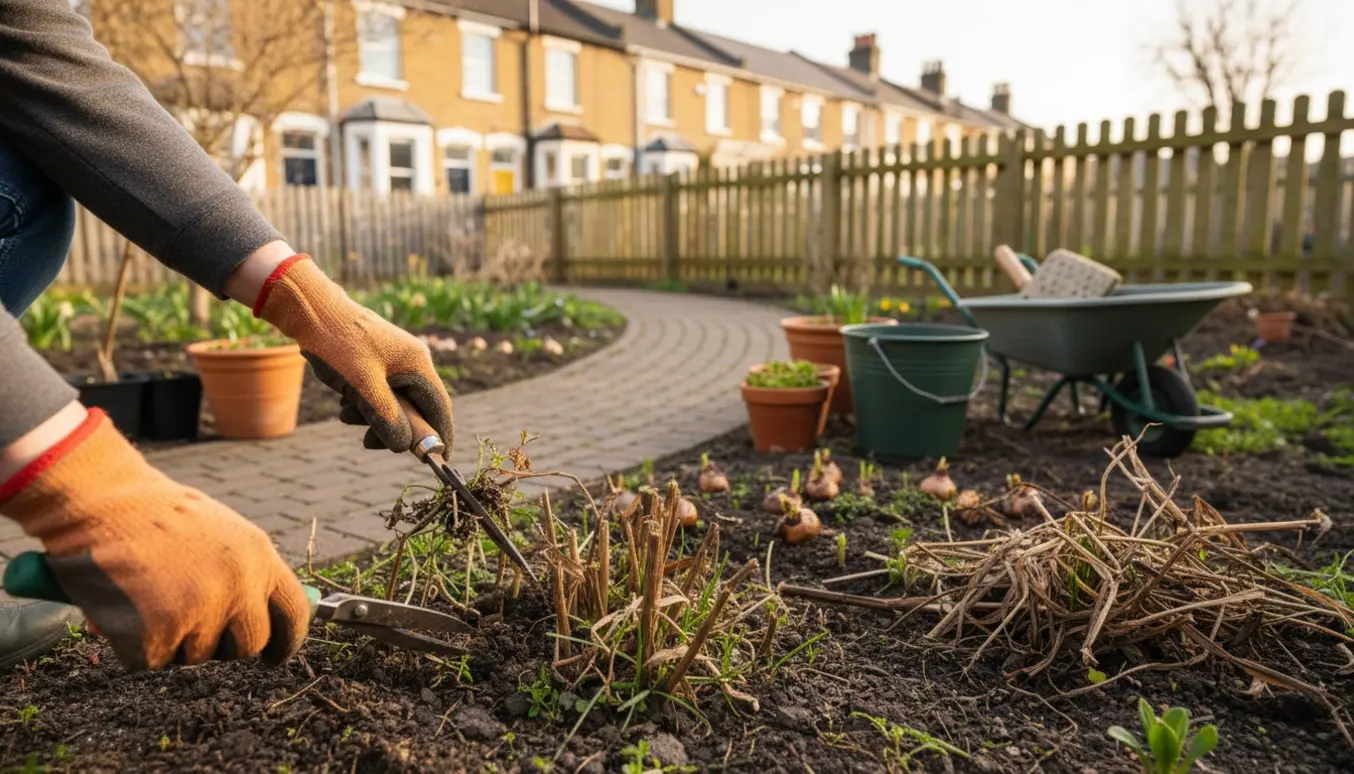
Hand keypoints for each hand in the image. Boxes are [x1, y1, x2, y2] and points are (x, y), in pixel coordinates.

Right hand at [0, 409, 309, 670]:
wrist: (101, 501)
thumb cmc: (156, 514)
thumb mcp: (221, 531)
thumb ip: (245, 572)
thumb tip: (261, 618)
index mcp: (258, 557)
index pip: (294, 613)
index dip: (286, 642)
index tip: (272, 658)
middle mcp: (238, 587)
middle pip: (248, 645)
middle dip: (222, 644)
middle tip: (190, 623)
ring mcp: (200, 612)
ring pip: (197, 655)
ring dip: (174, 640)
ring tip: (149, 597)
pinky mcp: (158, 635)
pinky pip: (153, 661)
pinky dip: (135, 645)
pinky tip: (125, 609)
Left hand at [253, 256, 453, 453]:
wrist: (310, 310)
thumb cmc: (338, 344)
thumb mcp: (363, 386)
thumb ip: (387, 418)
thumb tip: (404, 447)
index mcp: (417, 363)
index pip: (439, 407)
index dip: (441, 435)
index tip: (441, 460)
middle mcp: (413, 360)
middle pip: (416, 407)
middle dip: (394, 427)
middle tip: (368, 441)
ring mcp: (396, 360)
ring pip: (395, 402)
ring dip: (374, 416)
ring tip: (346, 414)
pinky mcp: (379, 360)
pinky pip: (382, 392)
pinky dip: (366, 403)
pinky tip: (345, 402)